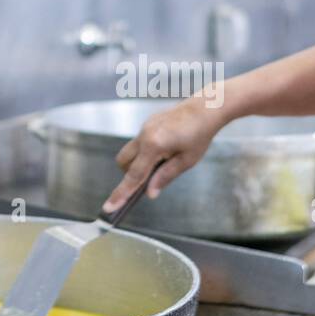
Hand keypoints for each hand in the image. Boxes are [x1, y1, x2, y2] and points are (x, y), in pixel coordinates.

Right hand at [101, 97, 228, 212]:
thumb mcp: (186, 161)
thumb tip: (150, 193)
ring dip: (138, 162)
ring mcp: (144, 127)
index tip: (109, 207)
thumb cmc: (199, 134)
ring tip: (163, 161)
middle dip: (130, 175)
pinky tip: (167, 148)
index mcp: (153, 146)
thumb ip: (165, 177)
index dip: (121, 194)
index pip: (134, 176)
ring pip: (130, 151)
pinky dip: (146, 151)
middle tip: (149, 180)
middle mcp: (144, 135)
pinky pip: (139, 142)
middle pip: (123, 162)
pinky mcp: (148, 123)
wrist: (205, 108)